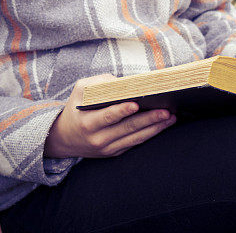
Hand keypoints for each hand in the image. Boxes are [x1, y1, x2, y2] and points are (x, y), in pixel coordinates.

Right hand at [44, 73, 175, 158]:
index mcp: (87, 122)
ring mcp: (107, 148)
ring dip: (155, 128)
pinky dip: (149, 134)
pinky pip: (135, 144)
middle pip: (127, 129)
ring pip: (135, 138)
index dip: (122, 111)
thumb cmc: (76, 107)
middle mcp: (98, 139)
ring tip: (171, 117)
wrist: (64, 138)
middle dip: (148, 119)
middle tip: (166, 111)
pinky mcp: (115, 153)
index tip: (136, 104)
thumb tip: (125, 83)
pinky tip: (162, 125)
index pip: (107, 117)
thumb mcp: (80, 90)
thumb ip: (99, 83)